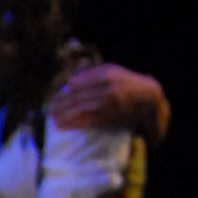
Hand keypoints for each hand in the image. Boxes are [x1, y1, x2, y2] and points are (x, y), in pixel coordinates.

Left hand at [50, 63, 169, 140]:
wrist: (148, 98)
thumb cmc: (127, 83)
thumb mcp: (112, 71)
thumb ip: (92, 73)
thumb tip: (70, 81)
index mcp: (107, 73)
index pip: (80, 83)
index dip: (64, 92)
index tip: (53, 97)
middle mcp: (108, 88)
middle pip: (78, 96)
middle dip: (61, 104)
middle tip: (49, 109)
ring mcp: (109, 103)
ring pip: (81, 109)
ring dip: (64, 115)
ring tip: (52, 118)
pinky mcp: (110, 117)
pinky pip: (88, 121)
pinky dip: (73, 124)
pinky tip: (62, 126)